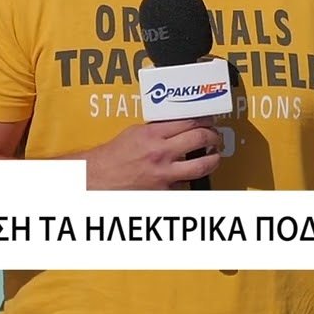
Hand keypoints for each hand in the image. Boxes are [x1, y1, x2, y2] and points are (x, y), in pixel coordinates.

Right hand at [83, 117, 220, 189]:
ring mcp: (164, 174)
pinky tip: (191, 176)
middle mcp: (161, 153)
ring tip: (214, 156)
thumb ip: (157, 129)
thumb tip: (177, 126)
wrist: (98, 178)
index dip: (204, 121)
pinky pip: (186, 185)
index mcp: (153, 134)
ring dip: (213, 160)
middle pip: (201, 139)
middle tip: (215, 138)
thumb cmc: (112, 157)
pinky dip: (190, 180)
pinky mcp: (164, 192)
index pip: (189, 122)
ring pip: (202, 165)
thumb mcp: (135, 133)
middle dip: (214, 137)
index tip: (208, 122)